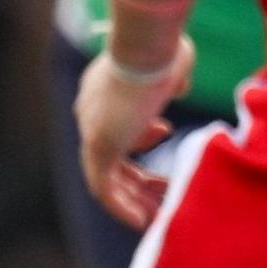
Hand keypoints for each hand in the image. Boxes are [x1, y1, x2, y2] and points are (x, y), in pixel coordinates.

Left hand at [74, 29, 194, 228]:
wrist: (146, 47)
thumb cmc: (163, 49)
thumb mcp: (171, 62)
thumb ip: (172, 77)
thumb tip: (177, 85)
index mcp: (102, 91)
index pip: (116, 124)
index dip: (141, 136)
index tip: (166, 130)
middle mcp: (90, 111)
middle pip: (109, 156)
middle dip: (137, 178)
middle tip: (164, 192)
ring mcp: (91, 130)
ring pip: (106, 177)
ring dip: (132, 199)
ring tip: (156, 217)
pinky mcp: (97, 146)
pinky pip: (103, 188)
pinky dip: (121, 207)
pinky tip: (143, 220)